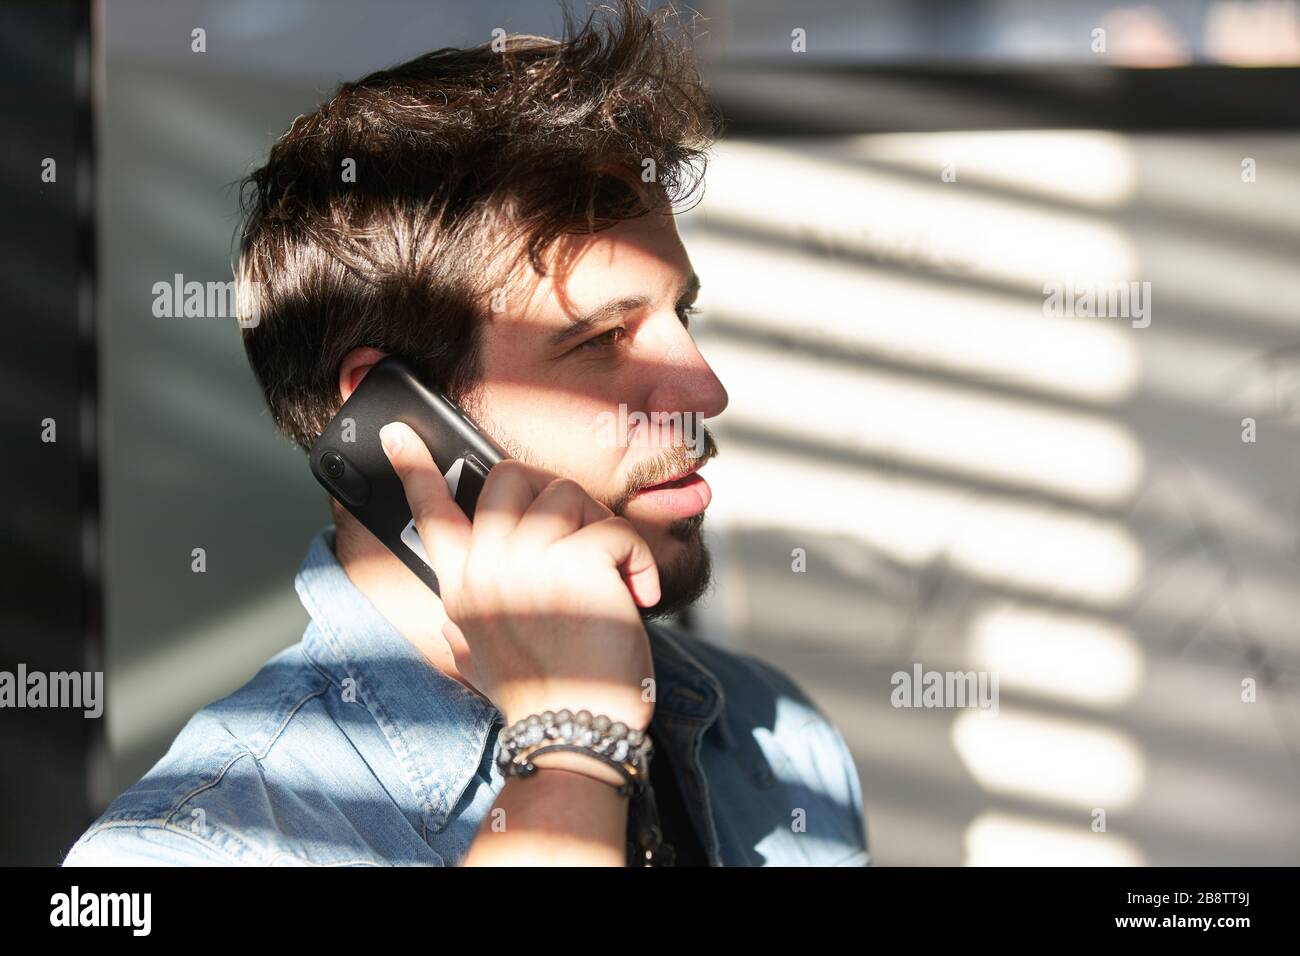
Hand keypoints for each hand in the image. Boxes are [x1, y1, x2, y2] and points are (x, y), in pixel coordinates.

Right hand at [379, 422, 659, 732]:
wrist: (572, 729)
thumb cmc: (538, 693)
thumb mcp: (481, 653)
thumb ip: (466, 621)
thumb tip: (451, 616)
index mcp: (461, 583)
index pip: (429, 512)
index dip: (412, 467)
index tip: (395, 429)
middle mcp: (486, 565)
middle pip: (511, 476)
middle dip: (552, 494)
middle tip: (578, 543)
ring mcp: (528, 560)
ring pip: (569, 495)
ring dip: (600, 532)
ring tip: (610, 580)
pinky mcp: (577, 563)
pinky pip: (615, 530)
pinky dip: (637, 561)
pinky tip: (636, 596)